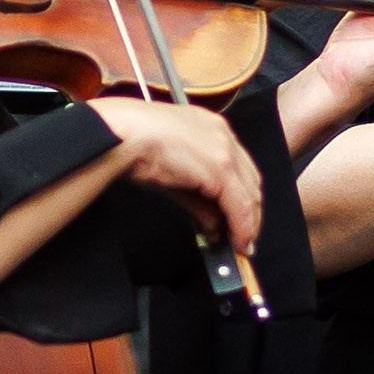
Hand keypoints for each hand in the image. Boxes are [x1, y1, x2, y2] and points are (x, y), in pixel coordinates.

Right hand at [88, 97, 263, 248]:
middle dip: (250, 214)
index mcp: (212, 128)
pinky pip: (239, 204)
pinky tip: (237, 242)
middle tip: (244, 237)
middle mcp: (223, 135)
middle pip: (250, 181)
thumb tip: (212, 225)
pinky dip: (241, 227)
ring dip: (247, 224)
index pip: (240, 167)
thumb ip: (197, 201)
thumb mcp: (172, 176)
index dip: (244, 197)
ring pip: (249, 194)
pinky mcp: (220, 168)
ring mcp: (224, 150)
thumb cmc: (134, 144)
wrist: (123, 135)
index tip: (241, 217)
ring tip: (241, 245)